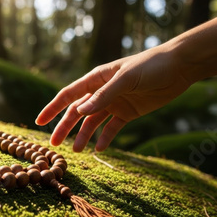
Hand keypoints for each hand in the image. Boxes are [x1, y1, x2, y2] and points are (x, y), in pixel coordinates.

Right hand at [36, 45, 191, 151]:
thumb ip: (103, 95)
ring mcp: (114, 103)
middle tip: (54, 145)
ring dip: (84, 136)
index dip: (52, 108)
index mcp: (96, 78)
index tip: (39, 121)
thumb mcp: (125, 79)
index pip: (69, 95)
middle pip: (78, 112)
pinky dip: (105, 138)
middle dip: (65, 127)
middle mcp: (102, 92)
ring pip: (93, 122)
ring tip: (76, 151)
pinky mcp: (128, 113)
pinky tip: (100, 149)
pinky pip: (112, 128)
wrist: (178, 68)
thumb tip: (80, 111)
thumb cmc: (150, 66)